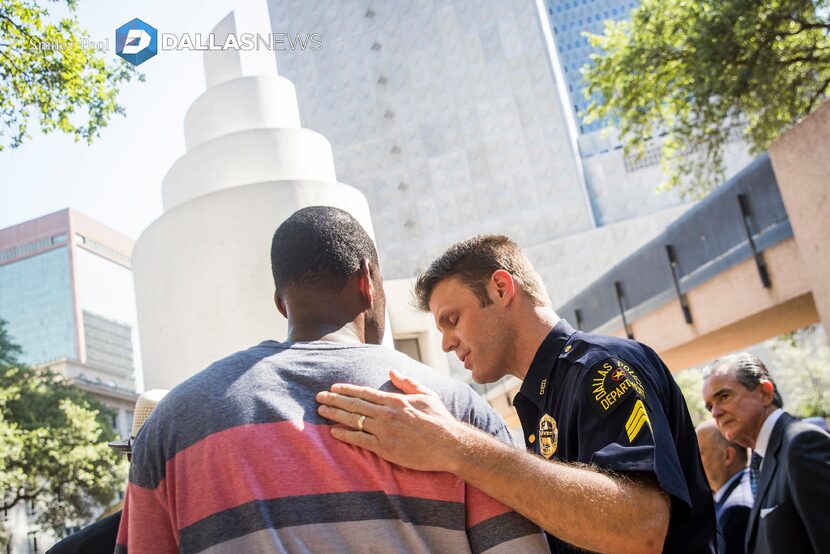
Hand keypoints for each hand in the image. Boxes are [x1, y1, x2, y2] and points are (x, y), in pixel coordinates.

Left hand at [316, 370, 466, 471]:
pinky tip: (334, 431)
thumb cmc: (439, 419)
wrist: (449, 445)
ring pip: (354, 420)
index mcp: (395, 400)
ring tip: (321, 411)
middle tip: (318, 397)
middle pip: (354, 405)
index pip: (365, 393)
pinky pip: (360, 440)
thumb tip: (391, 371)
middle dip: (334, 400)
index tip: (333, 388)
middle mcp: (387, 414)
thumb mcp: (426, 394)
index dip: (347, 390)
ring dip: (335, 415)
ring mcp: (384, 431)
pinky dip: (345, 435)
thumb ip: (407, 382)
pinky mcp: (385, 448)